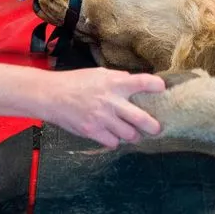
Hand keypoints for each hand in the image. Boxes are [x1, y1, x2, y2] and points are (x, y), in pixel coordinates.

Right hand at [39, 68, 164, 147]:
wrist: (51, 95)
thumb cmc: (76, 82)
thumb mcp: (99, 73)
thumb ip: (118, 78)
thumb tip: (133, 81)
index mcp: (114, 82)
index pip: (143, 81)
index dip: (156, 86)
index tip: (163, 89)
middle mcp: (112, 101)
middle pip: (141, 118)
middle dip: (153, 126)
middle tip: (157, 128)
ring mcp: (102, 118)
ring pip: (129, 134)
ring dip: (133, 135)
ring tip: (133, 133)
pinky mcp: (93, 131)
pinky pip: (113, 142)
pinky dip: (115, 141)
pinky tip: (113, 136)